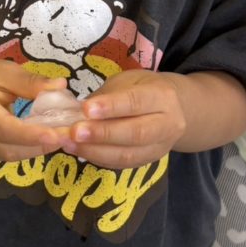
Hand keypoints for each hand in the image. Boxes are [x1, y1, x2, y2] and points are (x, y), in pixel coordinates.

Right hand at [0, 60, 68, 160]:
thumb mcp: (4, 71)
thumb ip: (30, 81)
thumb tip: (60, 85)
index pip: (3, 128)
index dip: (30, 135)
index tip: (56, 135)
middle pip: (6, 149)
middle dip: (39, 146)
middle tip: (67, 137)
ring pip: (8, 156)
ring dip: (36, 150)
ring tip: (60, 138)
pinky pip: (6, 156)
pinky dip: (27, 150)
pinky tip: (44, 140)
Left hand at [64, 70, 186, 169]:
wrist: (174, 109)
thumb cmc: (143, 89)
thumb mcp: (128, 81)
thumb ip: (106, 96)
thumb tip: (76, 111)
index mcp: (162, 96)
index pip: (136, 102)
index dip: (111, 106)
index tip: (85, 109)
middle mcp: (167, 124)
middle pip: (136, 133)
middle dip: (103, 134)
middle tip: (74, 132)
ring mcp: (160, 147)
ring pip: (129, 155)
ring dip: (96, 151)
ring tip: (70, 144)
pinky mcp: (149, 161)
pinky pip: (123, 165)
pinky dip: (99, 159)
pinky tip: (80, 151)